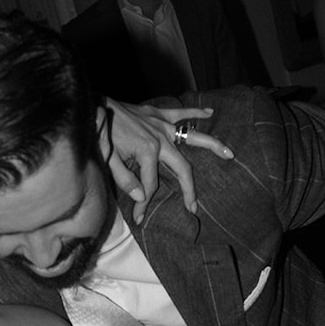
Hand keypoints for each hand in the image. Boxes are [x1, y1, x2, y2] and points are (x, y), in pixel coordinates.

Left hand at [103, 101, 234, 223]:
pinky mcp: (158, 115)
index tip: (139, 218)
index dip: (144, 204)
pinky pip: (182, 113)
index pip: (150, 185)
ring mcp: (162, 126)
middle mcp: (160, 139)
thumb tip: (141, 196)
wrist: (94, 106)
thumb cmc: (101, 134)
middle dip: (189, 189)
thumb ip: (124, 179)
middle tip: (194, 207)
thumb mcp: (109, 159)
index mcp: (147, 151)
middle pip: (182, 167)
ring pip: (193, 137)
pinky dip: (196, 112)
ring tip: (230, 154)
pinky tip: (210, 113)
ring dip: (212, 146)